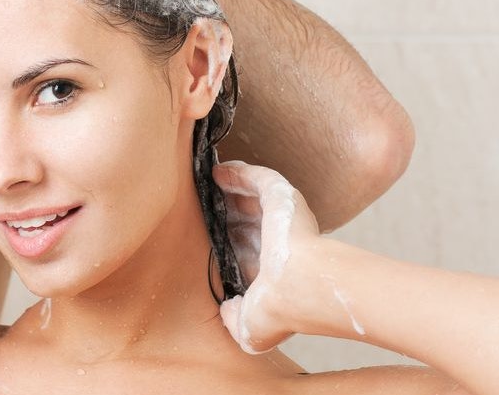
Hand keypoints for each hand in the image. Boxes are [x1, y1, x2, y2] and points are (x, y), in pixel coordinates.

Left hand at [212, 160, 321, 353]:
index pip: (241, 248)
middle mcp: (276, 243)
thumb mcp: (249, 328)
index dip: (222, 238)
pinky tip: (218, 171)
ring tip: (202, 180)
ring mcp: (281, 219)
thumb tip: (225, 309)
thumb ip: (233, 320)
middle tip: (195, 199)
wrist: (302, 289)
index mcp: (268, 270)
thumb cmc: (280, 309)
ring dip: (228, 188)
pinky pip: (258, 178)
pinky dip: (239, 172)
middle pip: (243, 219)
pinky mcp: (282, 197)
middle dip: (222, 209)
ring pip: (251, 196)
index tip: (196, 231)